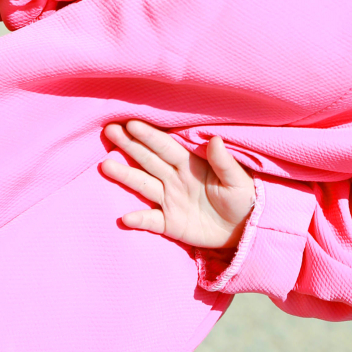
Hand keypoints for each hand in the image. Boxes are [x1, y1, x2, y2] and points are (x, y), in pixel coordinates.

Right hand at [100, 120, 255, 253]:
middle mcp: (175, 179)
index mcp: (190, 165)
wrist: (245, 228)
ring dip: (125, 176)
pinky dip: (139, 219)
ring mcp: (170, 201)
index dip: (149, 136)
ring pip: (144, 185)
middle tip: (109, 131)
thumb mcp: (238, 180)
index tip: (131, 123)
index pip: (166, 147)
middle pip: (148, 160)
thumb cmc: (243, 198)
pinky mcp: (170, 223)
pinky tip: (125, 218)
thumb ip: (224, 162)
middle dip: (129, 146)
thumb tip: (215, 139)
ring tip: (105, 165)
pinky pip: (151, 220)